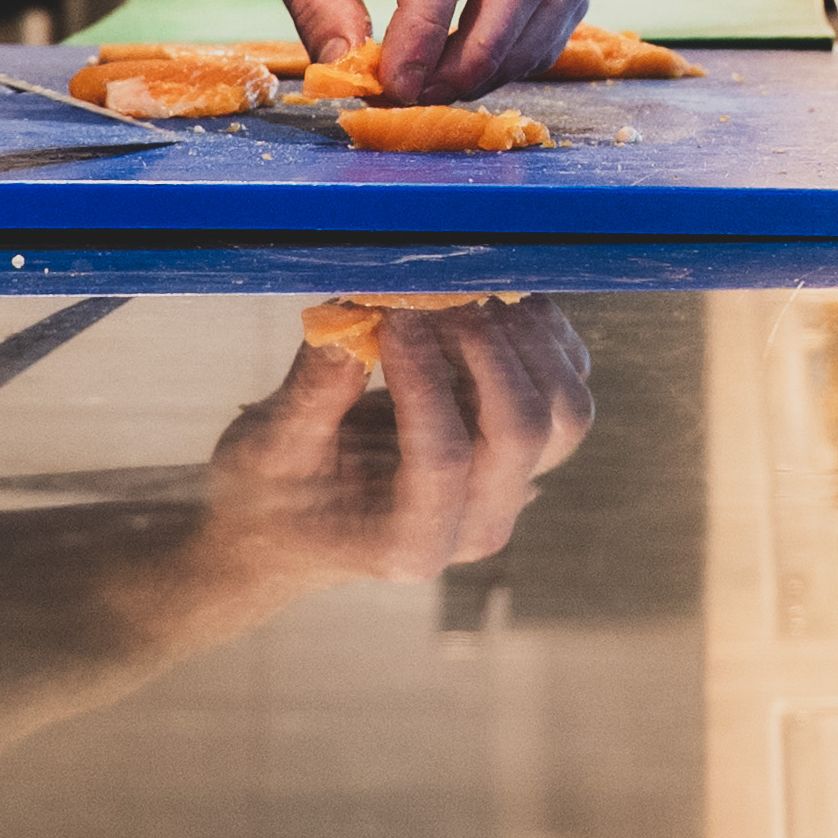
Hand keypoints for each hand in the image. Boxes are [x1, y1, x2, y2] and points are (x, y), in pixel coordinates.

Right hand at [193, 301, 594, 588]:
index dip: (424, 377)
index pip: (444, 457)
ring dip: (527, 340)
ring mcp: (509, 491)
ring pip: (565, 413)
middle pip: (524, 433)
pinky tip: (490, 304)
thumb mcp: (270, 448)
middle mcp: (476, 526)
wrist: (291, 522)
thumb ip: (313, 391)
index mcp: (410, 543)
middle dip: (486, 348)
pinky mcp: (523, 453)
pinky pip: (567, 389)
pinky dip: (544, 339)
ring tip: (464, 293)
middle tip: (433, 295)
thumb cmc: (272, 489)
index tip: (390, 318)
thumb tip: (356, 316)